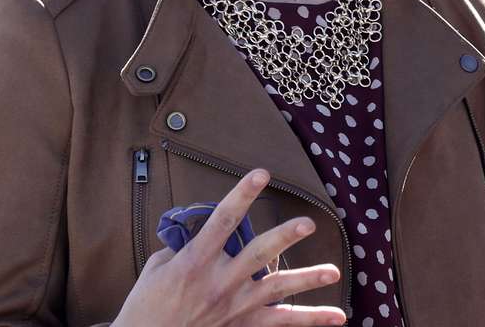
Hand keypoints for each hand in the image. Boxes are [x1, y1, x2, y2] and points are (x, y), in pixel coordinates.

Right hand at [113, 169, 346, 326]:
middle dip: (285, 237)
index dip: (242, 194)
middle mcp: (219, 282)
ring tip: (334, 271)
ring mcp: (234, 306)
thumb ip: (184, 246)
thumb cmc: (146, 305)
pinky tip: (337, 316)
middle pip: (258, 254)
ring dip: (307, 279)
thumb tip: (205, 228)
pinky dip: (311, 319)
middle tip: (308, 223)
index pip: (223, 220)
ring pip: (277, 289)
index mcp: (195, 262)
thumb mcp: (157, 268)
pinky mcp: (242, 325)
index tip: (261, 173)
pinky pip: (282, 322)